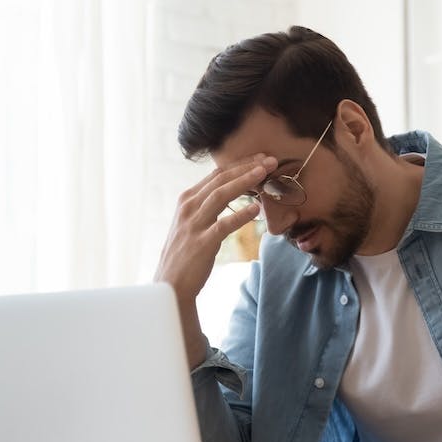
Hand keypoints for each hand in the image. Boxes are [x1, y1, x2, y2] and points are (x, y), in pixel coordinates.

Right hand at [154, 154, 276, 303]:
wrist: (171, 284)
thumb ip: (208, 205)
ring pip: (220, 195)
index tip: (262, 157)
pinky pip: (223, 225)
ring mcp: (194, 224)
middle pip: (220, 179)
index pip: (217, 174)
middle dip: (247, 166)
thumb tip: (230, 191)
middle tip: (271, 160)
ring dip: (244, 181)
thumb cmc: (186, 253)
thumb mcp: (193, 222)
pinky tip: (256, 209)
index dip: (241, 163)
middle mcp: (189, 207)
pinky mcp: (201, 243)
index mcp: (188, 199)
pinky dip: (240, 216)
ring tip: (264, 173)